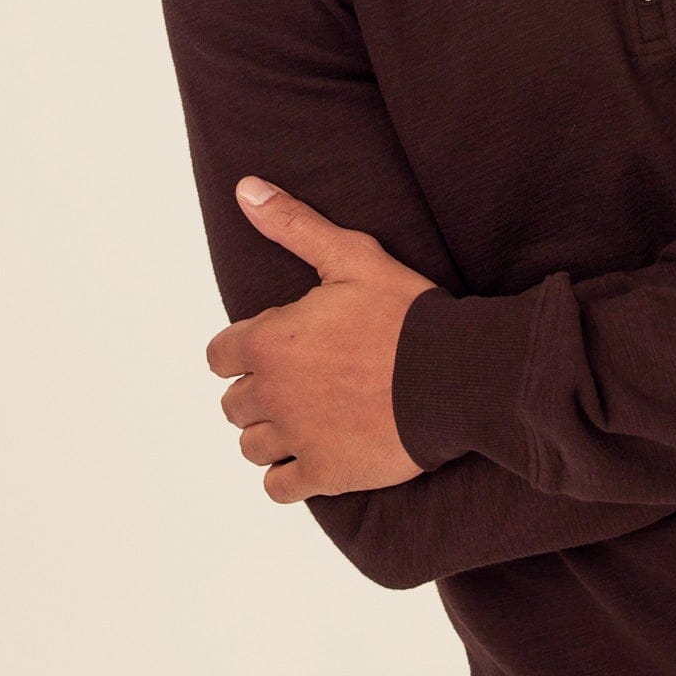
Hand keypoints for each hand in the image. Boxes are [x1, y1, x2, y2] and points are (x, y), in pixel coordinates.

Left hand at [204, 178, 438, 502]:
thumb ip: (292, 225)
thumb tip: (245, 189)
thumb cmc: (405, 313)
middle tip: (301, 379)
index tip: (277, 345)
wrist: (456, 373)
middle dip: (259, 390)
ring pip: (251, 445)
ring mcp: (297, 438)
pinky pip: (278, 487)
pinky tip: (312, 455)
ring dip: (270, 433)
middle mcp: (272, 394)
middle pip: (234, 403)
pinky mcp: (325, 474)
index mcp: (270, 342)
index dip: (244, 349)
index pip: (219, 356)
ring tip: (306, 416)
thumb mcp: (350, 255)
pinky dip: (287, 475)